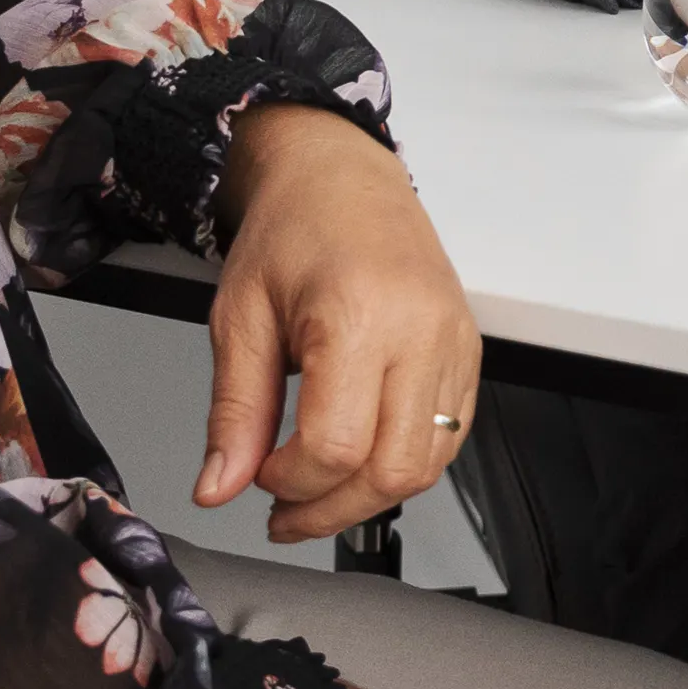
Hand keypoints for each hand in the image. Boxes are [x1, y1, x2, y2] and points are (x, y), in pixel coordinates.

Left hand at [201, 105, 480, 541]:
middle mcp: (421, 331)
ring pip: (428, 464)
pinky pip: (450, 437)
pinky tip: (360, 457)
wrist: (342, 177)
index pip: (337, 446)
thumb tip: (219, 486)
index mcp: (359, 315)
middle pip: (393, 470)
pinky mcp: (468, 350)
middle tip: (284, 511)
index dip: (291, 483)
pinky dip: (404, 463)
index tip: (259, 475)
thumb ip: (233, 411)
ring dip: (369, 497)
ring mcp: (453, 342)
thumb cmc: (292, 230)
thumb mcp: (239, 318)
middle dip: (332, 509)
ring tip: (318, 492)